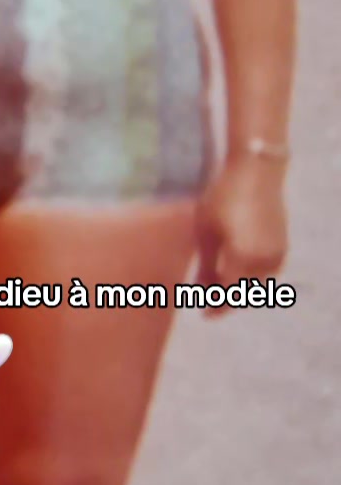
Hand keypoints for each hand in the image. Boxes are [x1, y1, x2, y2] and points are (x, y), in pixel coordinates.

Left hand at [195, 155, 287, 309]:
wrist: (255, 171)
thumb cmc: (222, 197)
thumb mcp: (206, 232)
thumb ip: (205, 265)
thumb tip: (201, 290)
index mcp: (242, 258)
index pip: (229, 295)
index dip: (215, 307)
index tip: (202, 313)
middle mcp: (264, 261)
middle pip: (244, 293)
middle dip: (226, 299)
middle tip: (207, 298)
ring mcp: (277, 254)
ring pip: (258, 285)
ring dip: (241, 289)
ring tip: (221, 283)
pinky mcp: (283, 245)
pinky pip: (268, 272)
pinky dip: (254, 277)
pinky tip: (239, 270)